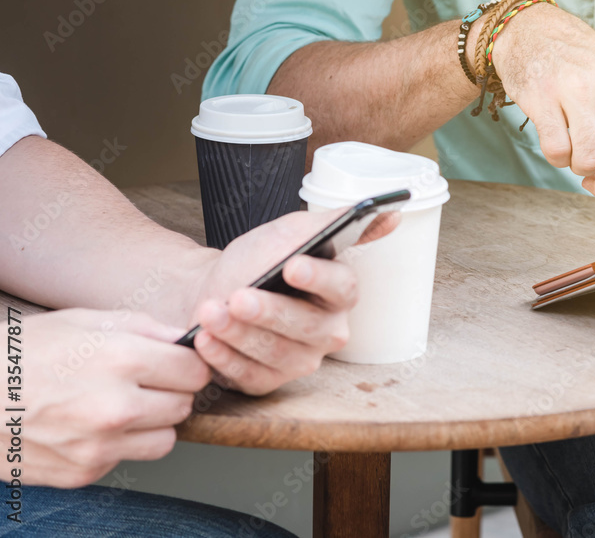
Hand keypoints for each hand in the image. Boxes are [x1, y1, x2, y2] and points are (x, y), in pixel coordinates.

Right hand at [0, 310, 209, 487]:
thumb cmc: (20, 354)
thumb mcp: (83, 320)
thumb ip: (144, 328)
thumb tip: (183, 338)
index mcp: (122, 360)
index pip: (195, 371)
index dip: (187, 364)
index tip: (175, 363)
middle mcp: (116, 407)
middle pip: (184, 405)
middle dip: (171, 392)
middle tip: (144, 382)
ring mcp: (100, 445)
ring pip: (165, 439)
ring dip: (152, 424)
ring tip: (120, 405)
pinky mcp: (84, 472)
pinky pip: (126, 459)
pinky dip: (117, 444)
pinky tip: (89, 425)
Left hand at [188, 210, 397, 395]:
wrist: (213, 287)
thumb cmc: (257, 260)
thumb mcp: (291, 232)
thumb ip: (335, 222)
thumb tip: (389, 215)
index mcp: (338, 292)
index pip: (342, 287)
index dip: (319, 278)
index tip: (292, 266)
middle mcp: (326, 330)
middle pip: (307, 326)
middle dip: (269, 312)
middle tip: (238, 296)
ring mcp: (298, 359)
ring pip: (276, 353)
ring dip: (240, 334)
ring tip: (209, 313)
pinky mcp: (267, 380)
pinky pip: (250, 375)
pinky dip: (224, 358)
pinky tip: (204, 340)